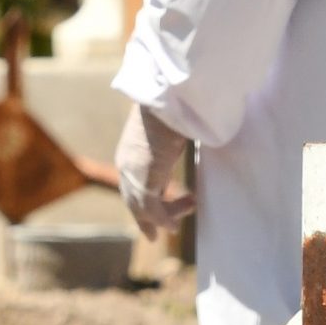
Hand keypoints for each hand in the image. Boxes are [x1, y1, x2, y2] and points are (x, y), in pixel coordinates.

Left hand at [115, 103, 194, 240]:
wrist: (167, 97)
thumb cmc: (175, 104)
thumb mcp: (173, 126)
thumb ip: (177, 138)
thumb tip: (197, 133)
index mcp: (131, 150)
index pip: (133, 184)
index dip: (145, 201)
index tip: (162, 209)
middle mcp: (127, 164)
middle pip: (134, 200)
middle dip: (149, 218)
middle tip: (171, 226)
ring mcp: (132, 173)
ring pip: (142, 207)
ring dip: (162, 218)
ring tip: (176, 227)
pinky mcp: (143, 179)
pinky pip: (151, 209)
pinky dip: (162, 220)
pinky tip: (173, 227)